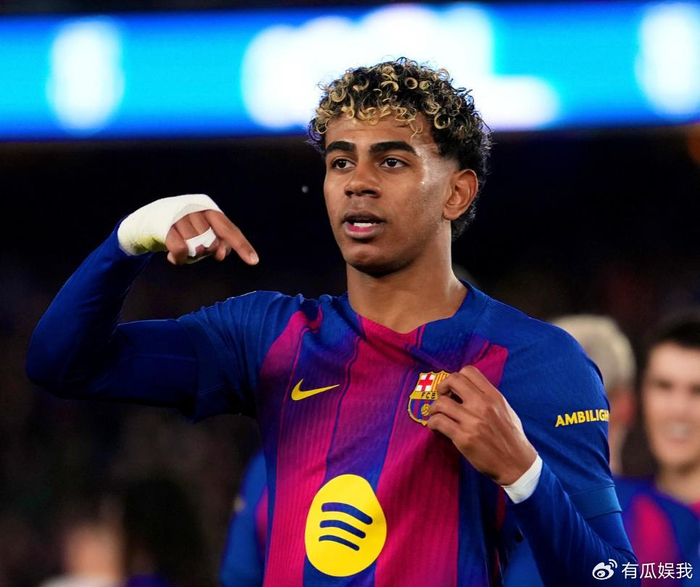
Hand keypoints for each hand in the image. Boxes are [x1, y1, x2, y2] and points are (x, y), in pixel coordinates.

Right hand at [165, 209, 257, 266]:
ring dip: (192, 256)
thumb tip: (221, 254)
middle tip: (197, 250)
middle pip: (213, 241)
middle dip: (207, 251)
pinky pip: (180, 249)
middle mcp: (195, 208)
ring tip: (184, 253)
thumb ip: (216, 243)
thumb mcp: (201, 234)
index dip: (242, 246)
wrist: (147, 221)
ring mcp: (179, 215)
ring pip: (197, 245)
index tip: (254, 261)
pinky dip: (180, 259)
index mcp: (208, 208)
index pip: (229, 229)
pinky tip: (175, 259)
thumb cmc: (180, 229)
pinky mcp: (164, 226)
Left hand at [427, 365, 536, 485]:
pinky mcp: (463, 438)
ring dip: (434, 409)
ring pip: (441, 403)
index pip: (469, 371)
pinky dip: (432, 423)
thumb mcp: (505, 409)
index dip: (455, 378)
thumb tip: (466, 390)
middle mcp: (482, 405)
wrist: (517, 464)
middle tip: (442, 399)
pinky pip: (438, 422)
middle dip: (442, 388)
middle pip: (453, 380)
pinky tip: (437, 428)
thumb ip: (487, 397)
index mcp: (494, 396)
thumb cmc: (511, 437)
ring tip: (437, 416)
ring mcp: (472, 421)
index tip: (453, 390)